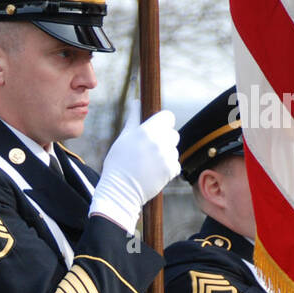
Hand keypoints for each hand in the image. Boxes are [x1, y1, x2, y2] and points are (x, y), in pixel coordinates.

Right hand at [89, 109, 179, 231]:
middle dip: (164, 138)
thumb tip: (136, 101)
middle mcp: (159, 142)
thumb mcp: (123, 138)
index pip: (168, 116)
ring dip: (166, 153)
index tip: (155, 128)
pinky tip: (154, 171)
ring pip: (174, 149)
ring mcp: (167, 156)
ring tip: (149, 162)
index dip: (162, 122)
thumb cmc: (118, 163)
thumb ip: (133, 118)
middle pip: (173, 133)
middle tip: (149, 149)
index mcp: (147, 131)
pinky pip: (175, 163)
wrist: (120, 190)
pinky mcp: (171, 170)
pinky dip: (167, 167)